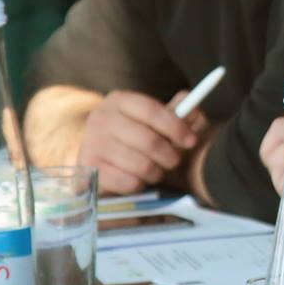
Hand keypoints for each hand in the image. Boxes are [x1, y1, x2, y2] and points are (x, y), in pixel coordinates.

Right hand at [78, 89, 207, 194]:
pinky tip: (137, 177)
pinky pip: (129, 182)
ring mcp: (92, 144)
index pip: (152, 110)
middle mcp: (102, 118)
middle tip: (175, 160)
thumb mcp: (153, 121)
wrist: (98, 158)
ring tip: (156, 169)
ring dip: (157, 172)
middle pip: (149, 140)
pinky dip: (140, 183)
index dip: (176, 127)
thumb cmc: (133, 136)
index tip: (192, 140)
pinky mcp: (90, 170)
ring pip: (142, 165)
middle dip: (170, 155)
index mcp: (120, 101)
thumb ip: (177, 114)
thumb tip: (193, 108)